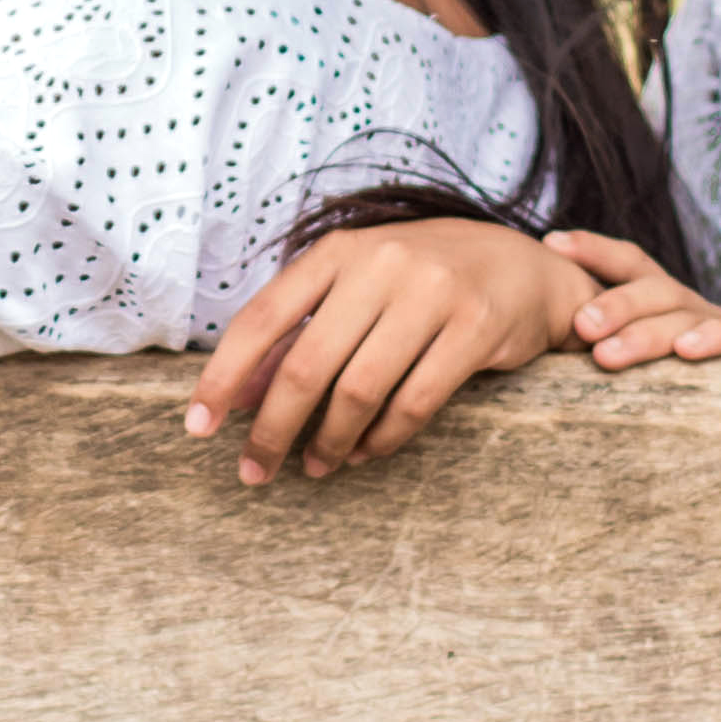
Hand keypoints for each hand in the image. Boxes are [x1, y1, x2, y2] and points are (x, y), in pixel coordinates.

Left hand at [186, 217, 576, 482]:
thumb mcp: (354, 290)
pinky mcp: (475, 328)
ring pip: (359, 390)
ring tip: (316, 467)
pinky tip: (365, 453)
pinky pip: (414, 403)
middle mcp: (381, 264)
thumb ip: (297, 334)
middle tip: (254, 470)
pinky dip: (382, 439)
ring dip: (330, 442)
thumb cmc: (421, 282)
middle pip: (306, 365)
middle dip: (271, 429)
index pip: (261, 318)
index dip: (222, 376)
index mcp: (338, 251)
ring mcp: (432, 293)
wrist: (523, 267)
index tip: (197, 427)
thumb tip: (236, 395)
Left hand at [545, 228, 720, 374]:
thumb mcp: (655, 361)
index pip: (630, 263)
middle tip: (578, 325)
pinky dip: (711, 340)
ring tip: (607, 355)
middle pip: (651, 289)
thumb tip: (544, 345)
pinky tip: (687, 351)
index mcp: (664, 303)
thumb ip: (611, 349)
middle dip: (612, 303)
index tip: (552, 244)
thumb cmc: (704, 382)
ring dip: (643, 334)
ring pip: (682, 318)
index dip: (594, 249)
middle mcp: (692, 307)